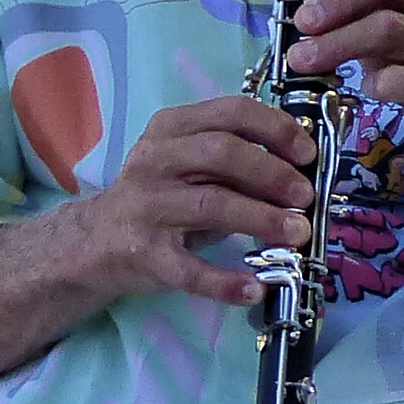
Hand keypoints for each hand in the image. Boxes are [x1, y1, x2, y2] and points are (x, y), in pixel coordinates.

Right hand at [53, 93, 317, 312]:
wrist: (96, 243)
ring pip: (211, 205)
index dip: (276, 130)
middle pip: (221, 153)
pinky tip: (256, 290)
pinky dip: (225, 282)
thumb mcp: (193, 170)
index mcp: (171, 128)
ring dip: (262, 219)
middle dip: (272, 172)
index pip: (230, 113)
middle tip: (306, 196)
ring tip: (298, 234)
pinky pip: (189, 270)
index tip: (308, 154)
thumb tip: (303, 176)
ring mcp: (145, 205)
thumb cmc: (161, 199)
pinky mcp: (142, 252)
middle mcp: (154, 159)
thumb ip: (238, 166)